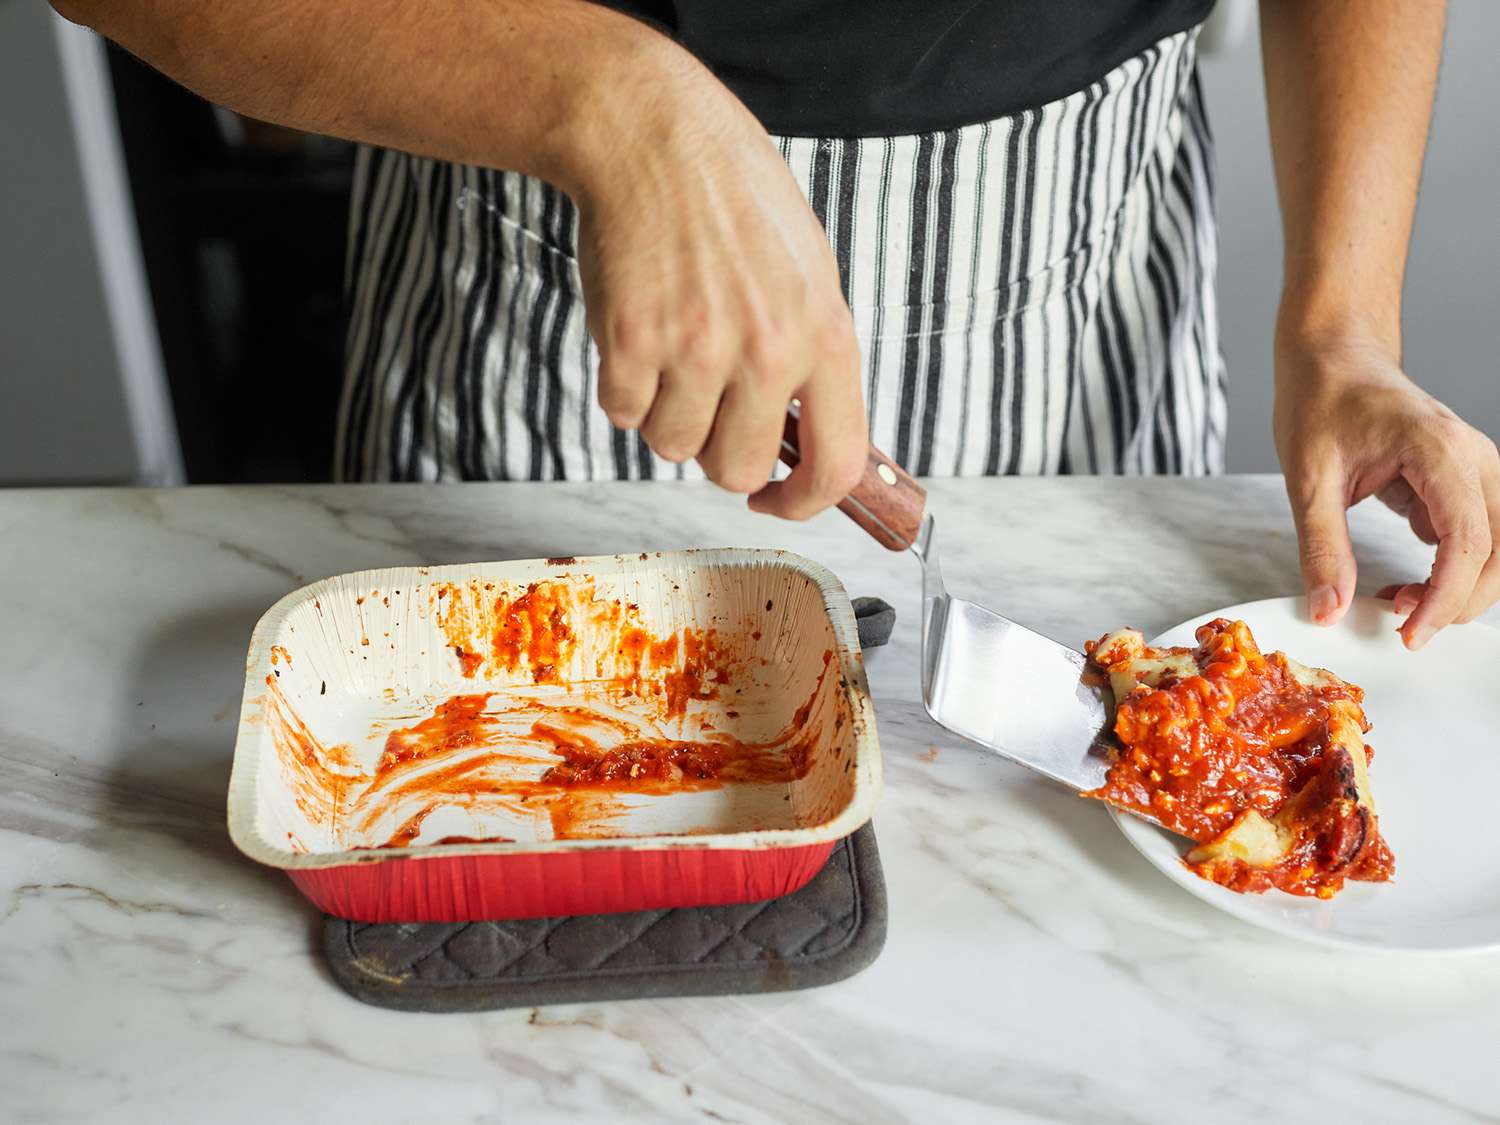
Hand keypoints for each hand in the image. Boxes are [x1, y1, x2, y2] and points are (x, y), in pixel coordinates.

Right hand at [563, 48, 864, 517]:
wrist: (654, 137)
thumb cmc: (734, 201)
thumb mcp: (810, 274)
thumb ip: (814, 361)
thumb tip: (807, 442)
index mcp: (825, 335)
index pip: (837, 464)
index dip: (805, 502)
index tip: (777, 500)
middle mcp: (767, 351)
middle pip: (738, 471)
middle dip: (718, 449)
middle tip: (707, 397)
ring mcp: (697, 349)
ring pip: (673, 447)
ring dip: (666, 414)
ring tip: (672, 347)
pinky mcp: (631, 342)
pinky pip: (623, 414)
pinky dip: (623, 386)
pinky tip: (638, 330)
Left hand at [1274, 333, 1499, 648]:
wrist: (1333, 357)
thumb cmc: (1321, 401)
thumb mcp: (1307, 478)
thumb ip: (1321, 547)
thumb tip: (1328, 610)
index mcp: (1441, 451)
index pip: (1469, 541)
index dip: (1446, 597)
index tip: (1409, 633)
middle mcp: (1474, 459)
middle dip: (1460, 601)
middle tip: (1401, 625)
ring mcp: (1474, 470)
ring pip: (1498, 548)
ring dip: (1460, 588)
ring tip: (1399, 601)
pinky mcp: (1462, 483)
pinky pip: (1475, 538)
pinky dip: (1449, 571)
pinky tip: (1401, 582)